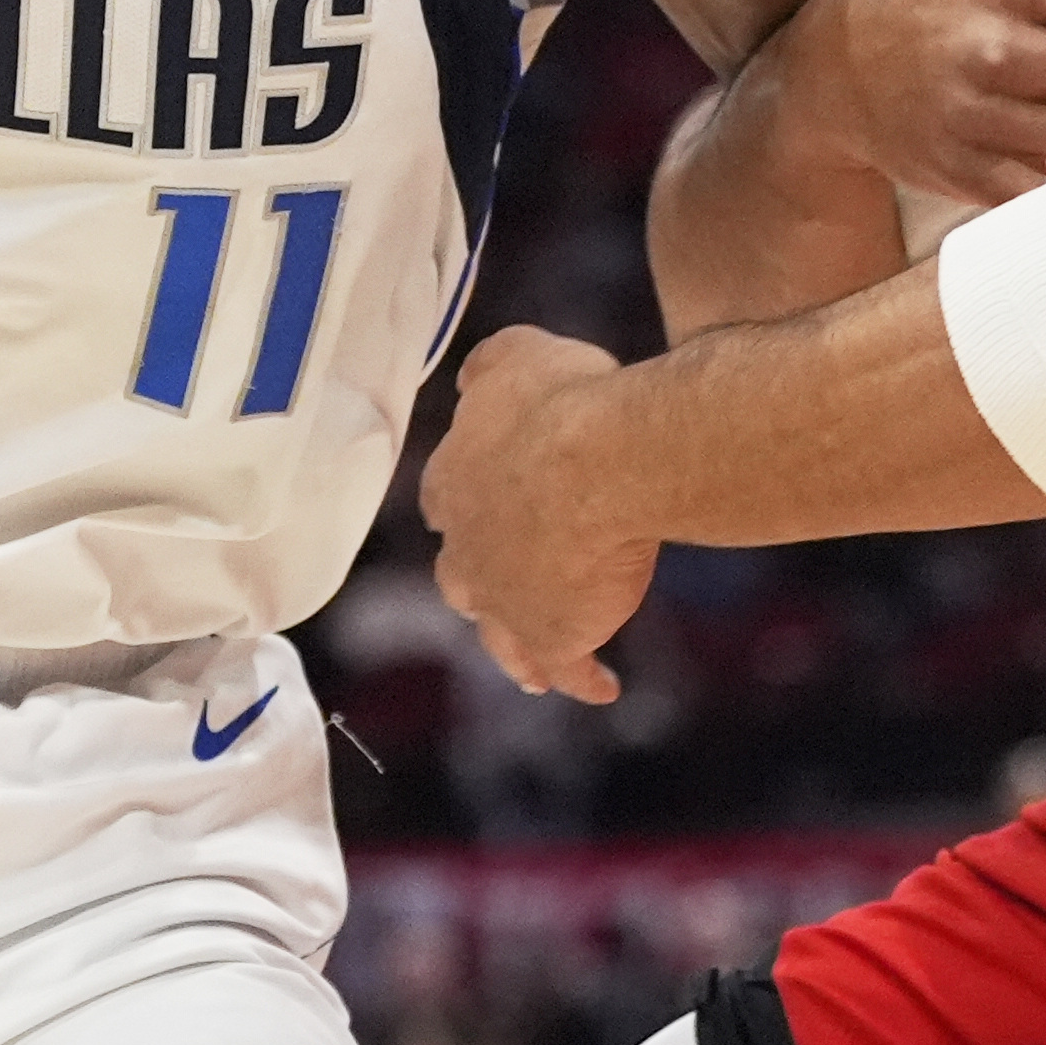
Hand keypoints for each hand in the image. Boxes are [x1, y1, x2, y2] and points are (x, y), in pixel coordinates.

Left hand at [421, 326, 659, 703]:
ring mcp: (504, 602)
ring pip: (501, 638)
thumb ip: (489, 371)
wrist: (598, 462)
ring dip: (517, 649)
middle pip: (463, 578)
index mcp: (452, 485)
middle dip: (481, 582)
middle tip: (503, 587)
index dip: (466, 508)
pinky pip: (564, 668)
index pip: (445, 502)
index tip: (480, 509)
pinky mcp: (551, 636)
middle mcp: (465, 551)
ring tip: (531, 669)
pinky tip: (600, 686)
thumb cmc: (559, 403)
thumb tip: (470, 380)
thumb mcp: (515, 358)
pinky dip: (580, 678)